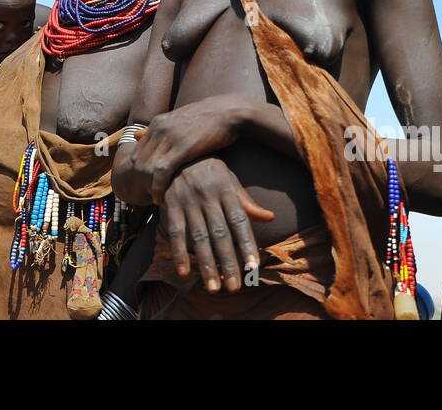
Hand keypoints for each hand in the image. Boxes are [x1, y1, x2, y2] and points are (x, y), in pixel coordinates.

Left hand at [120, 98, 250, 205]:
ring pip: (147, 168)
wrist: (230, 112)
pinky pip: (161, 172)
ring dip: (148, 187)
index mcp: (157, 122)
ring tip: (155, 199)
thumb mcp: (180, 121)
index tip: (146, 185)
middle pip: (138, 161)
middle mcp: (159, 128)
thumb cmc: (208, 120)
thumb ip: (159, 131)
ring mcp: (169, 137)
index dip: (139, 171)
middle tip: (148, 196)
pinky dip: (158, 188)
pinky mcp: (182, 148)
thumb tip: (136, 134)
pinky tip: (162, 199)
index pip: (137, 151)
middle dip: (140, 181)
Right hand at [161, 157, 274, 293]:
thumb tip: (270, 218)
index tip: (253, 266)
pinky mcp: (171, 204)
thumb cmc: (209, 170)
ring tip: (214, 287)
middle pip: (220, 234)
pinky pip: (176, 232)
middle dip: (228, 262)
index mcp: (226, 189)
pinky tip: (184, 272)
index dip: (247, 244)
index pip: (240, 221)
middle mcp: (208, 196)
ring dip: (206, 264)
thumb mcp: (230, 180)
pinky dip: (179, 253)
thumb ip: (247, 202)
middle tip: (235, 287)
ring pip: (199, 237)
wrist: (176, 152)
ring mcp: (188, 200)